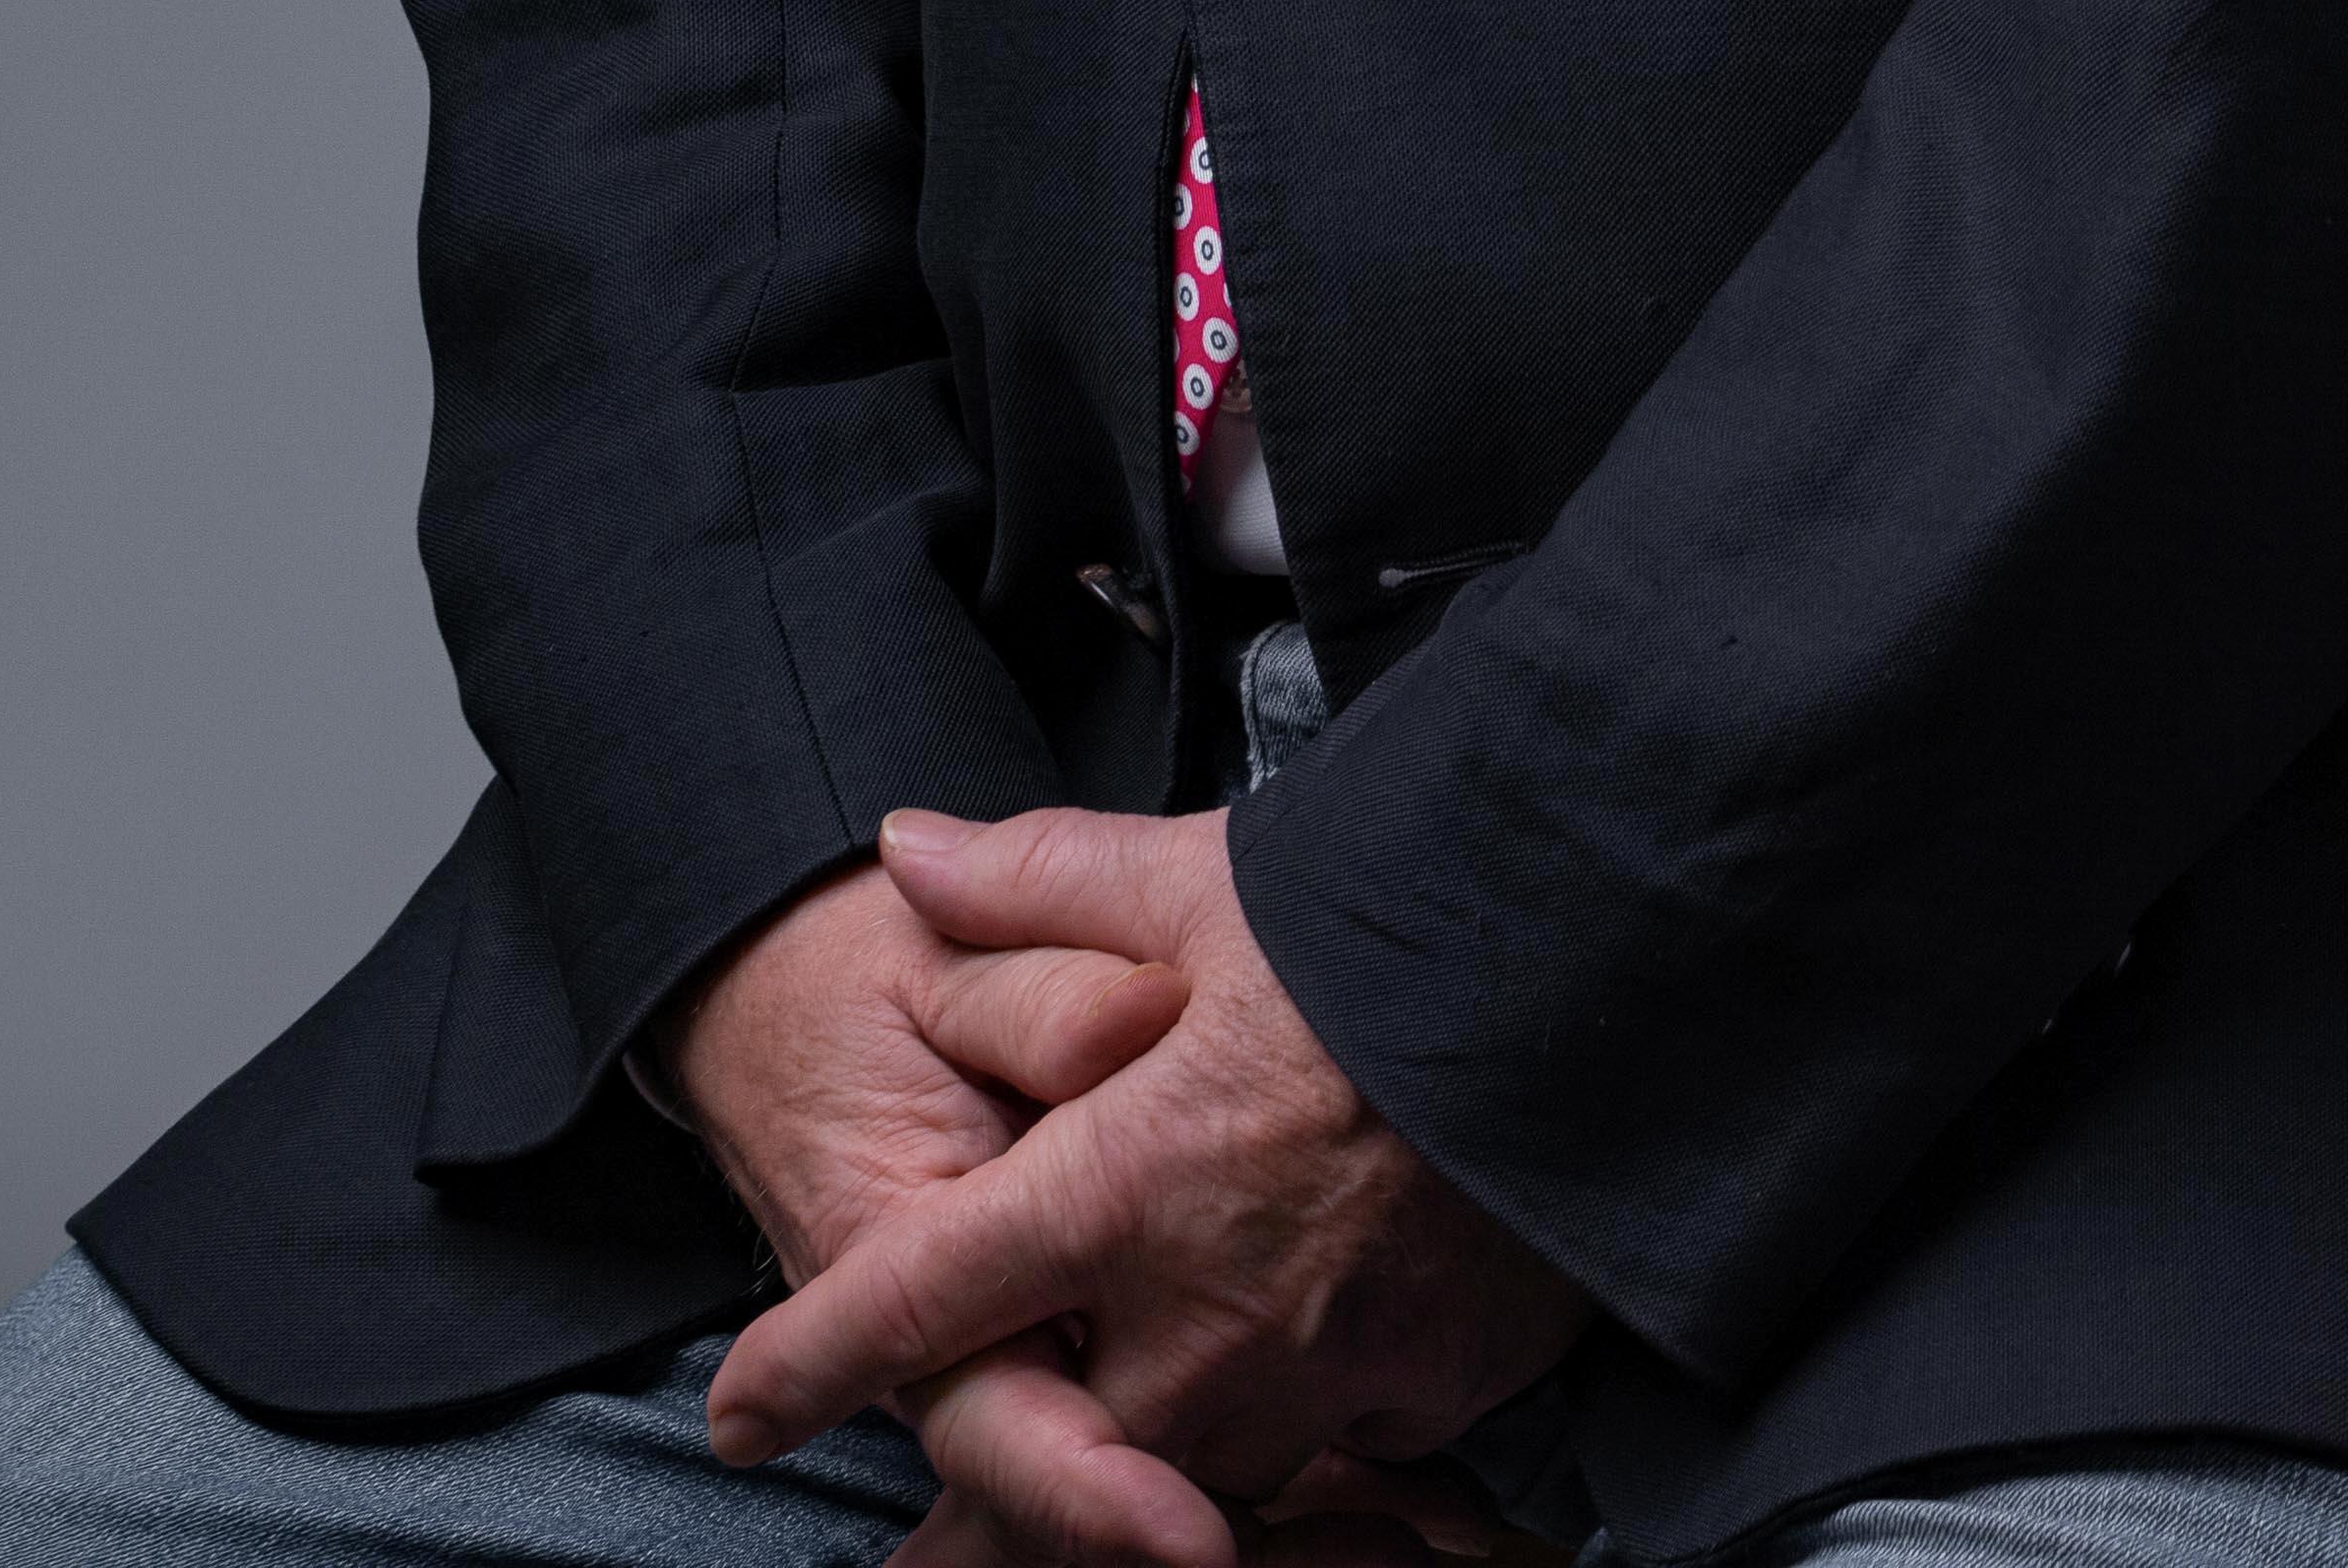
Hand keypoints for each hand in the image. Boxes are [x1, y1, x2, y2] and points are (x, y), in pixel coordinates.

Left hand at [704, 802, 1583, 1567]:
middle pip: (1051, 1455)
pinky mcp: (1427, 1394)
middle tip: (916, 1555)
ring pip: (1182, 1474)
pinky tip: (1280, 1405)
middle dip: (986, 1501)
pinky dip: (1289, 1441)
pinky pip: (1326, 1453)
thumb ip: (1039, 879)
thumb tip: (905, 851)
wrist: (1609, 971)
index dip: (813, 1362)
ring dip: (1132, 1480)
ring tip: (1097, 1495)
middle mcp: (1202, 1313)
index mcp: (1122, 1183)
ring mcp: (1320, 1372)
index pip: (923, 1297)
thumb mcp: (1205, 874)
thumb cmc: (1395, 919)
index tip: (738, 1414)